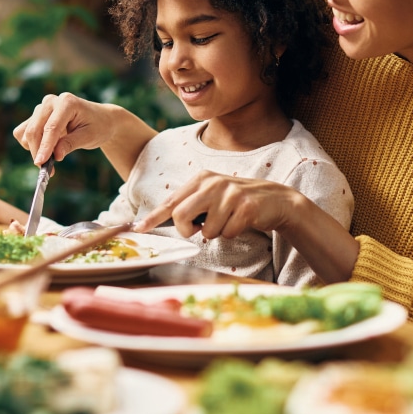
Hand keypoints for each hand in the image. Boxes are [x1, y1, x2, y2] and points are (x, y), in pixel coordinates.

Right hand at [13, 93, 122, 164]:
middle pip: (34, 129)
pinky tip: (46, 149)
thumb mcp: (89, 137)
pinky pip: (23, 132)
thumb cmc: (98, 126)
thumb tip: (55, 156)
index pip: (51, 127)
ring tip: (52, 158)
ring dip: (34, 149)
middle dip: (38, 151)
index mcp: (67, 102)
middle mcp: (51, 102)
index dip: (45, 147)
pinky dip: (30, 144)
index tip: (41, 163)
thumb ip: (71, 144)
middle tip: (47, 170)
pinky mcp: (36, 116)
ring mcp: (42, 108)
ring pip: (26, 132)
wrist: (100, 119)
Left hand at [134, 169, 296, 237]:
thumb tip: (164, 219)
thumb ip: (190, 203)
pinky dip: (232, 234)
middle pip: (181, 216)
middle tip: (200, 229)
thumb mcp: (212, 195)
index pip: (171, 201)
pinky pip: (228, 233)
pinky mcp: (246, 207)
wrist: (274, 199)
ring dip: (216, 233)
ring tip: (228, 220)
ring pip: (207, 230)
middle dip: (187, 230)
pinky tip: (241, 222)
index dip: (153, 217)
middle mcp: (214, 183)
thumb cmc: (236, 202)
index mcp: (201, 179)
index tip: (138, 228)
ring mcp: (231, 194)